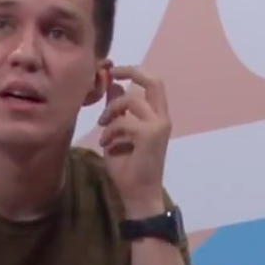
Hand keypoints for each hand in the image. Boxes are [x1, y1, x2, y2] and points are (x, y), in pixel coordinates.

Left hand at [96, 66, 171, 215]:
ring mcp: (158, 126)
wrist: (138, 193)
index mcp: (158, 116)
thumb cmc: (128, 167)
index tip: (114, 71)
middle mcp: (162, 118)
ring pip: (131, 100)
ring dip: (111, 111)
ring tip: (102, 127)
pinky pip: (124, 122)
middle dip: (131, 72)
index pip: (153, 83)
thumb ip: (118, 110)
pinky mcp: (149, 135)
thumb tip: (112, 85)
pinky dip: (110, 131)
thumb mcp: (118, 132)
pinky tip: (105, 144)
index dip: (134, 71)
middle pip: (154, 81)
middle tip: (111, 74)